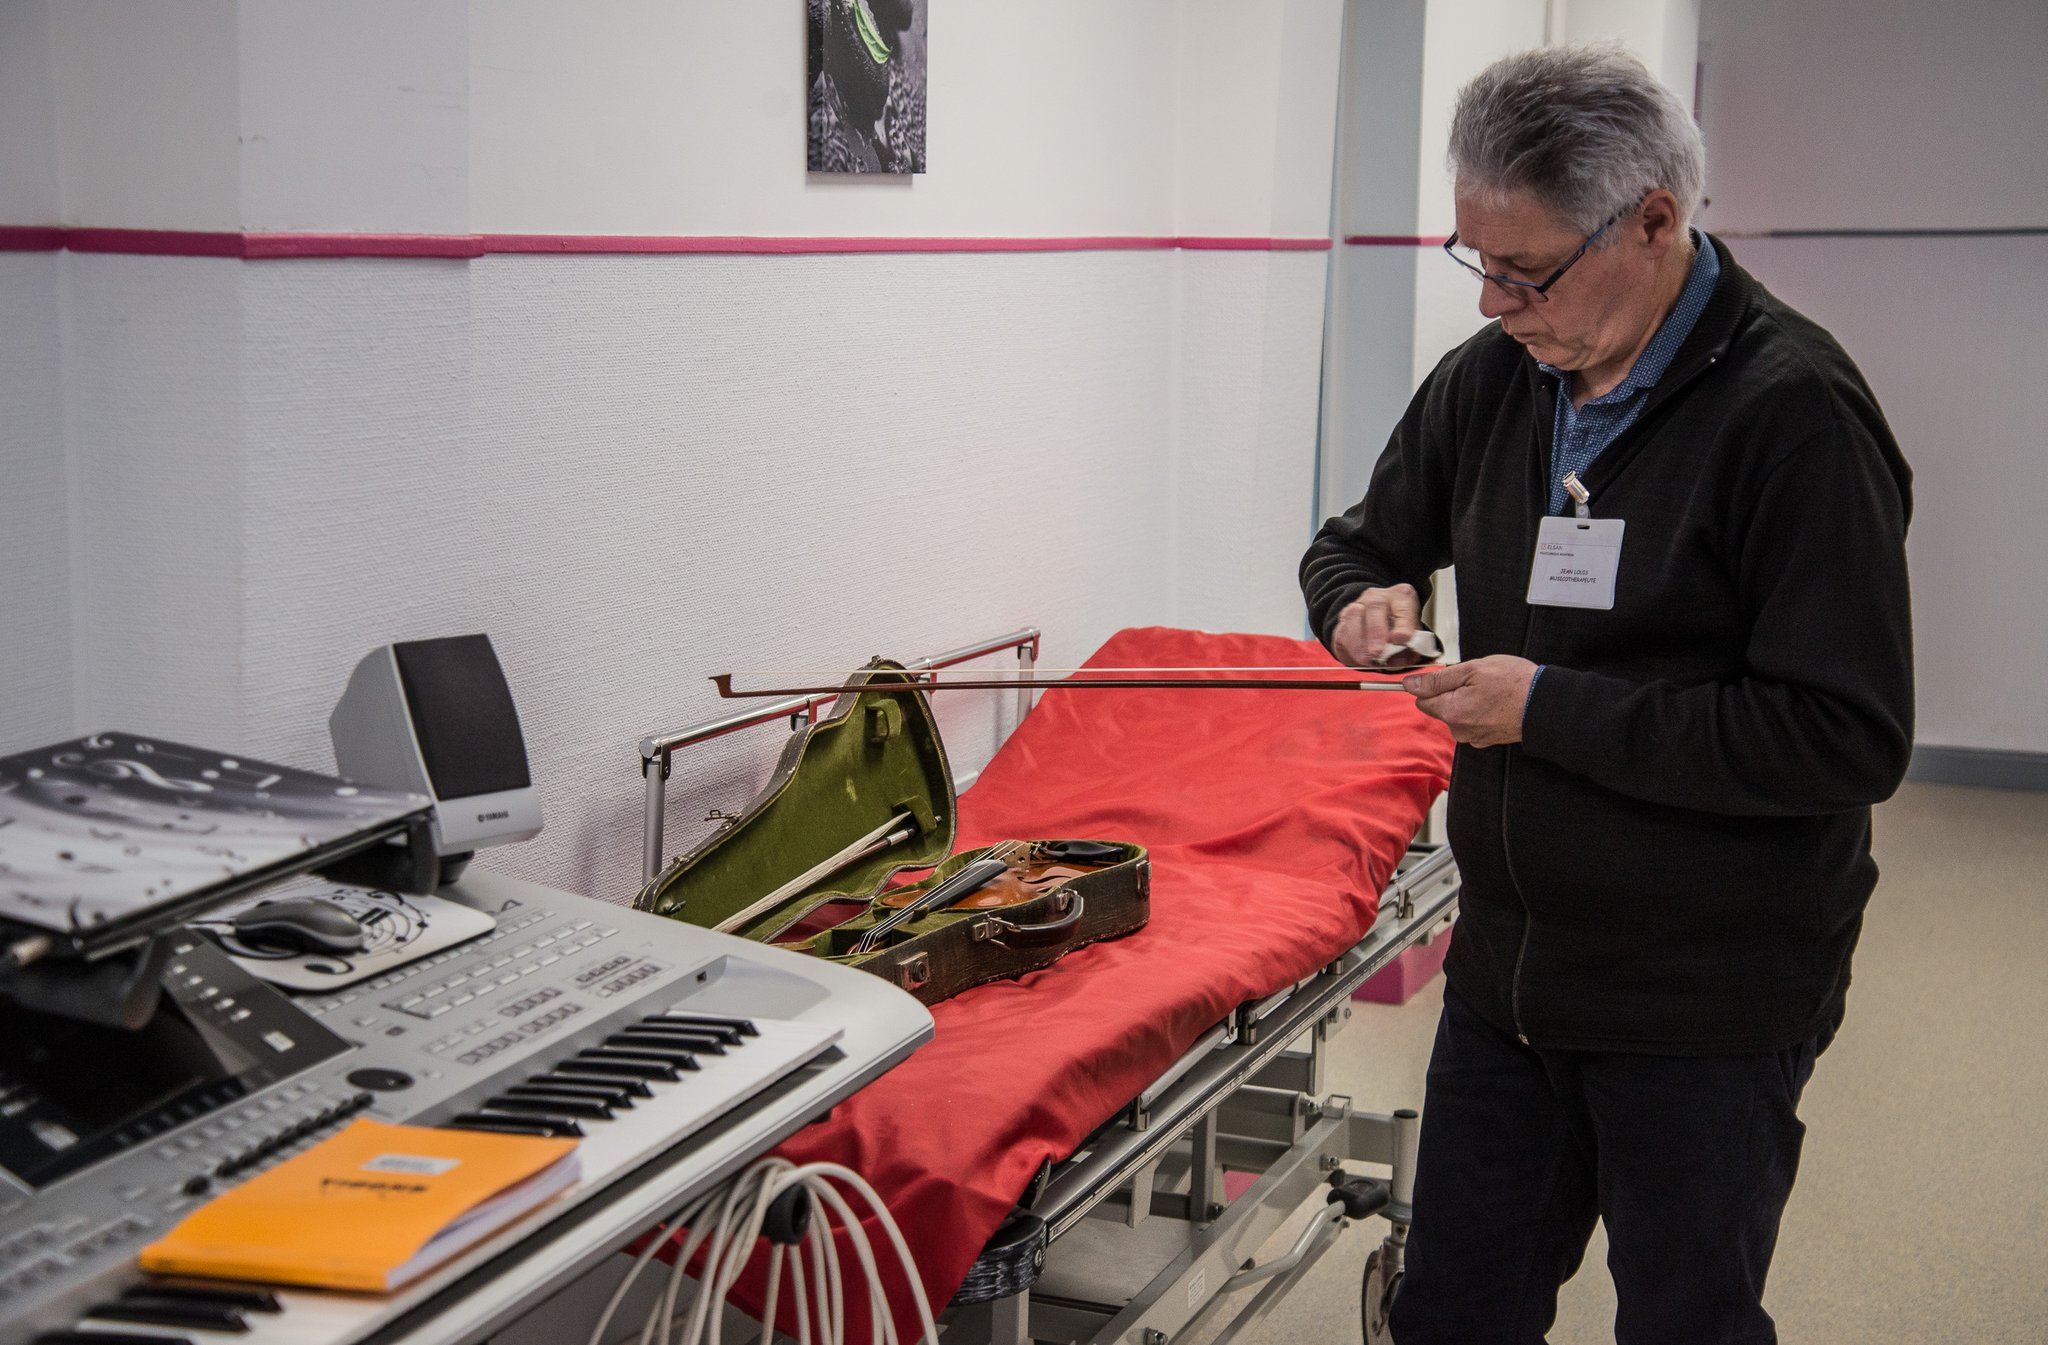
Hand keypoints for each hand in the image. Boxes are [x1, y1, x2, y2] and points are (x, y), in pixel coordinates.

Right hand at [1332, 585, 1422, 666]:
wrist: (1376, 628)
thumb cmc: (1398, 631)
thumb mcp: (1412, 638)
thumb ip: (1410, 646)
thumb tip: (1402, 658)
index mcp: (1401, 597)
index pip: (1404, 605)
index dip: (1404, 623)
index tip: (1402, 638)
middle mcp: (1378, 596)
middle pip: (1376, 605)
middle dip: (1376, 631)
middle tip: (1378, 651)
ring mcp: (1357, 605)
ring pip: (1354, 616)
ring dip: (1359, 641)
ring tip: (1367, 659)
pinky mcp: (1343, 619)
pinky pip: (1342, 630)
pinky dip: (1350, 647)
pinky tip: (1358, 659)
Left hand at [1402, 657, 1538, 747]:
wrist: (1546, 705)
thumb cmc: (1514, 684)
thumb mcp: (1472, 670)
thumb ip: (1437, 679)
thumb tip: (1410, 684)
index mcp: (1450, 711)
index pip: (1422, 699)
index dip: (1433, 684)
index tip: (1450, 676)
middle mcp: (1458, 729)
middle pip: (1440, 707)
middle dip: (1452, 692)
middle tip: (1477, 681)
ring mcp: (1472, 737)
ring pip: (1457, 714)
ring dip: (1467, 701)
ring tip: (1490, 691)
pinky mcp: (1485, 740)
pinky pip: (1472, 722)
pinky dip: (1480, 712)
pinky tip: (1496, 703)